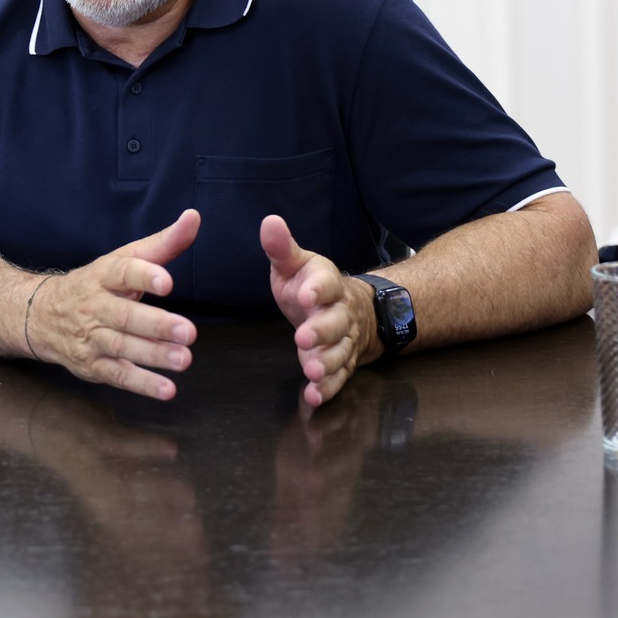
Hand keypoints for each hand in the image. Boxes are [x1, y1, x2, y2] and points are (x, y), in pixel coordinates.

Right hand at [26, 209, 201, 399]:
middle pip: (124, 316)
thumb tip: (194, 217)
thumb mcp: (124, 259)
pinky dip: (141, 384)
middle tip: (188, 331)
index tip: (167, 282)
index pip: (122, 272)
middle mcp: (95, 306)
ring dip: (153, 354)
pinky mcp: (92, 365)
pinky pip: (117, 375)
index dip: (144, 276)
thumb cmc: (97, 285)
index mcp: (104, 276)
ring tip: (184, 359)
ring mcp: (91, 337)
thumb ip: (163, 243)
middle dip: (156, 324)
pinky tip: (167, 389)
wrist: (42, 315)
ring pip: (121, 346)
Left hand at [261, 214, 379, 407]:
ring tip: (311, 371)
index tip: (305, 295)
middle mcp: (340, 314)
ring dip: (326, 363)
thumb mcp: (296, 264)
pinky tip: (313, 396)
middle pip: (335, 323)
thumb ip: (282, 248)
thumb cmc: (312, 285)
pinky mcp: (341, 363)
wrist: (349, 308)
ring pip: (339, 353)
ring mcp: (343, 341)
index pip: (327, 285)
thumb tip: (269, 221)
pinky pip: (338, 378)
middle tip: (303, 338)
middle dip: (321, 331)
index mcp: (327, 285)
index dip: (318, 290)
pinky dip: (327, 388)